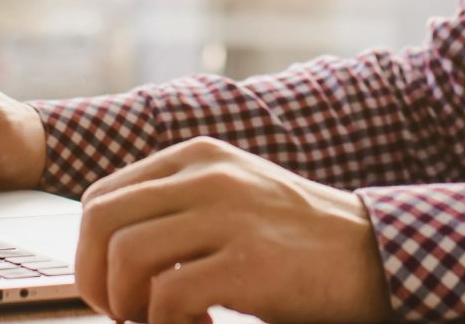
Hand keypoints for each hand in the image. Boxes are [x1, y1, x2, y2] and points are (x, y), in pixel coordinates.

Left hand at [73, 136, 391, 323]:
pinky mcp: (250, 261)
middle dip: (96, 281)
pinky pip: (169, 295)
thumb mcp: (232, 199)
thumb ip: (176, 209)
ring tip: (168, 321)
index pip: (101, 198)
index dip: (90, 253)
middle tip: (126, 313)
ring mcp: (230, 215)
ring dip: (131, 306)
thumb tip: (105, 256)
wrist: (374, 254)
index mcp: (197, 157)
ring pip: (126, 256)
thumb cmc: (297, 240)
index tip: (113, 289)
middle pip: (101, 223)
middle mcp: (208, 175)